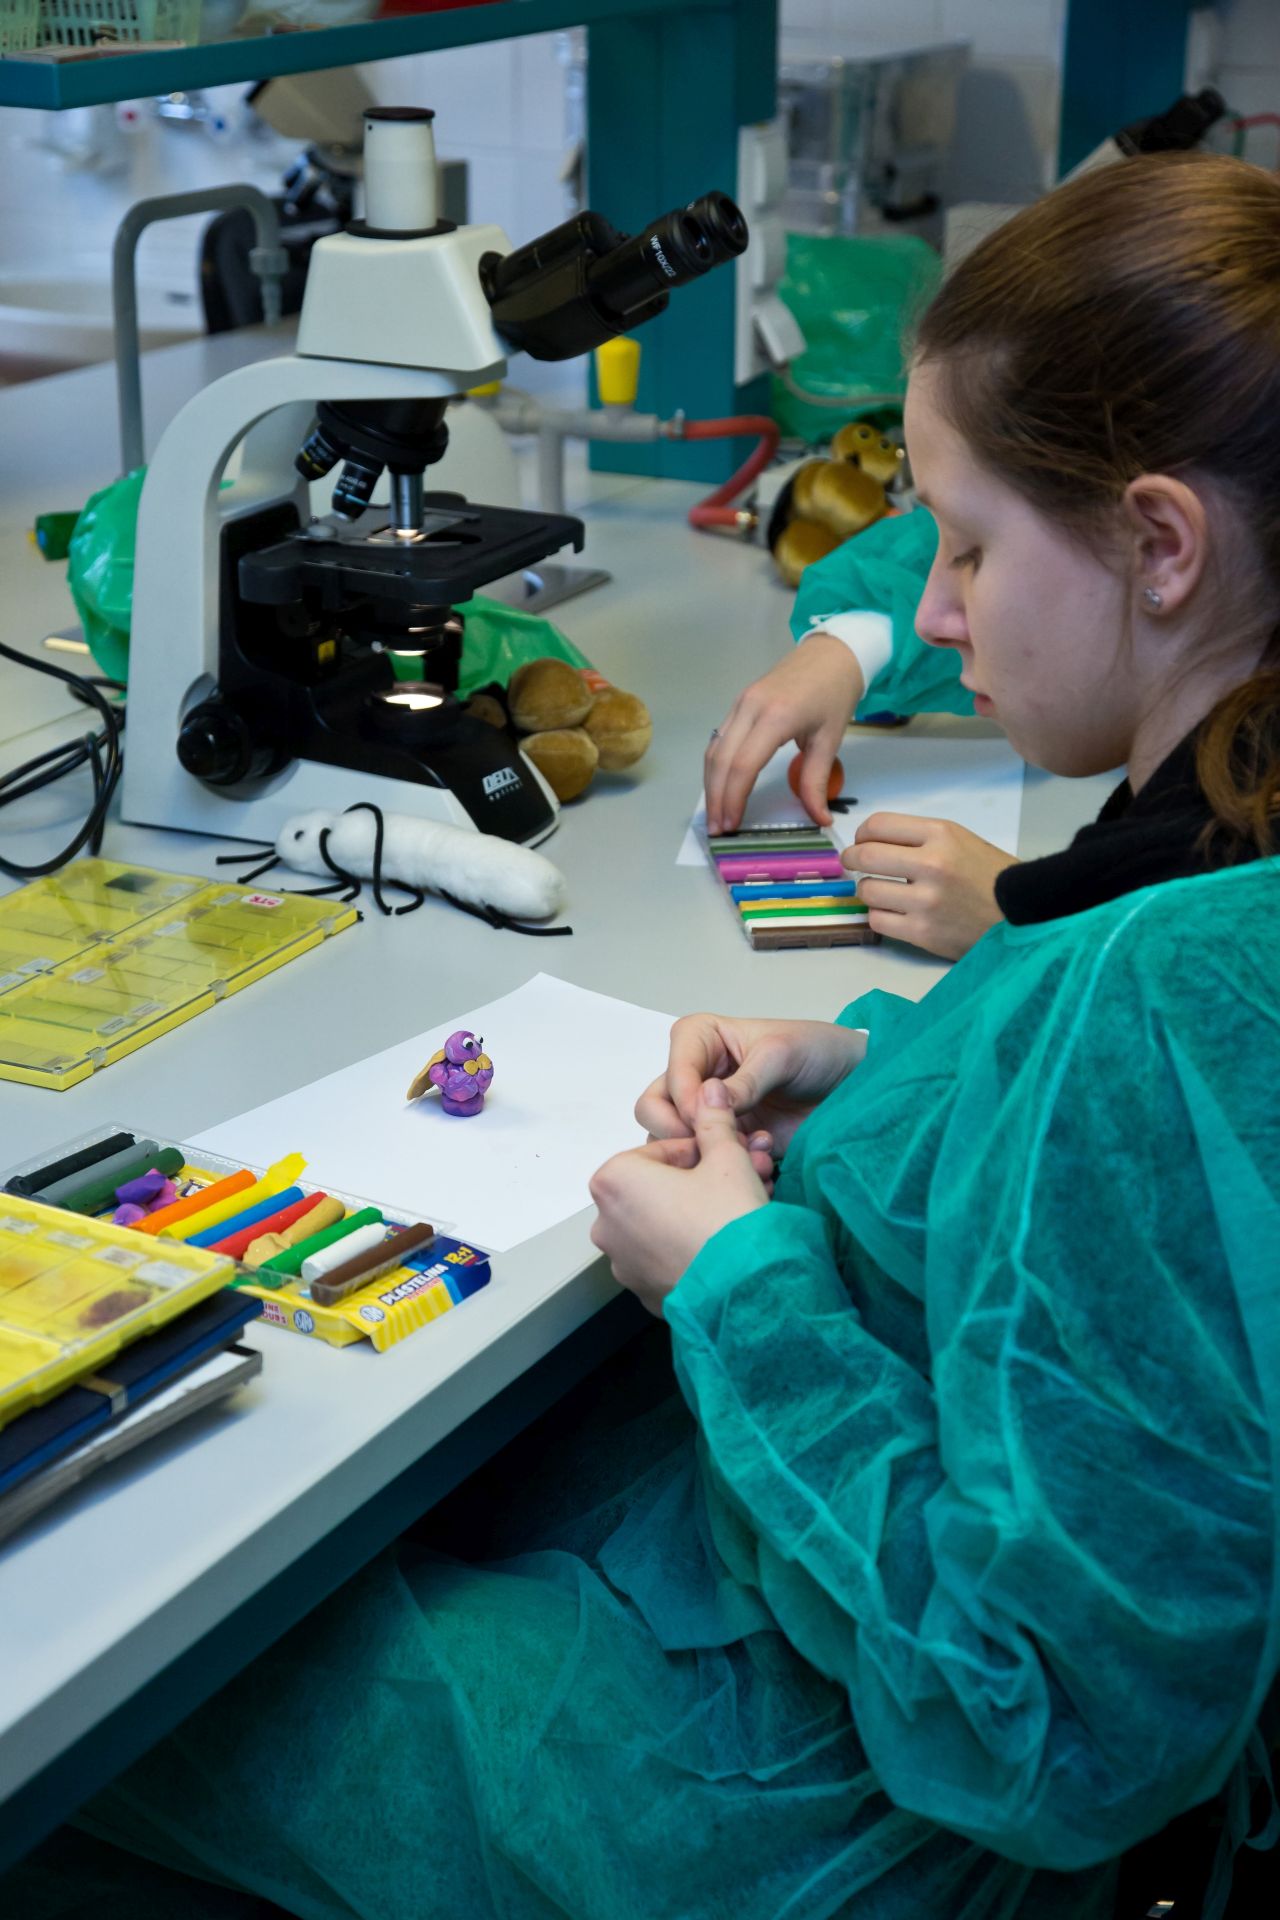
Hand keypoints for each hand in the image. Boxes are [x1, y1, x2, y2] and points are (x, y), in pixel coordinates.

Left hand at [590, 1080, 768, 1313]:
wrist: (746, 1292)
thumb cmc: (728, 1218)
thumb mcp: (727, 1157)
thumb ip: (714, 1120)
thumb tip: (710, 1091)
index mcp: (614, 1181)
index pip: (661, 1150)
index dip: (702, 1150)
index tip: (730, 1155)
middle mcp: (606, 1223)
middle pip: (661, 1188)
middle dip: (704, 1180)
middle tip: (745, 1177)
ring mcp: (622, 1262)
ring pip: (664, 1223)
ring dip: (699, 1212)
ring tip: (742, 1210)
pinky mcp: (643, 1291)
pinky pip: (666, 1258)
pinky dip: (691, 1247)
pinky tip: (726, 1244)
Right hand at [636, 1011, 865, 1155]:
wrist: (851, 1083)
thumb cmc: (818, 1051)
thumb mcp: (782, 1055)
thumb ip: (746, 1081)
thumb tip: (709, 1103)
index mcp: (699, 1039)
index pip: (671, 1076)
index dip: (685, 1103)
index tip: (709, 1121)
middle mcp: (694, 1075)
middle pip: (653, 1109)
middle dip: (678, 1133)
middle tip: (714, 1146)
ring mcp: (704, 1111)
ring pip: (669, 1141)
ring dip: (702, 1153)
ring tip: (746, 1153)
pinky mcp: (722, 1139)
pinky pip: (700, 1161)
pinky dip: (722, 1168)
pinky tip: (759, 1161)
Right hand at [705, 632, 863, 833]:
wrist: (831, 653)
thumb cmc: (834, 693)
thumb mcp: (830, 739)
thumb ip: (817, 780)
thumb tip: (819, 818)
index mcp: (776, 717)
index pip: (743, 765)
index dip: (734, 798)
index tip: (733, 825)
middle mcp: (750, 708)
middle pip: (721, 761)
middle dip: (716, 798)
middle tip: (719, 828)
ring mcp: (740, 703)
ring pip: (714, 750)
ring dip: (711, 785)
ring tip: (716, 814)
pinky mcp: (738, 703)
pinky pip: (720, 739)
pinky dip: (716, 766)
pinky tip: (720, 787)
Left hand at [846, 813, 1015, 959]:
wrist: (1023, 914)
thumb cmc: (989, 876)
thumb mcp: (961, 840)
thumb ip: (919, 838)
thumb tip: (871, 841)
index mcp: (941, 834)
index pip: (878, 824)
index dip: (862, 834)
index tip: (862, 841)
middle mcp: (931, 864)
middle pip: (865, 856)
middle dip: (851, 859)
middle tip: (853, 863)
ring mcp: (926, 901)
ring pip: (867, 891)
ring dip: (869, 890)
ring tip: (883, 891)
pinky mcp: (922, 932)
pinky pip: (877, 920)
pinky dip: (880, 916)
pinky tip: (894, 912)